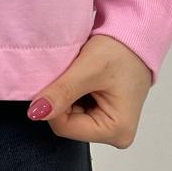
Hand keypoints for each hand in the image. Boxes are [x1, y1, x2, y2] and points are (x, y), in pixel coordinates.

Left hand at [26, 34, 153, 147]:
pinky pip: (76, 109)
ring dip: (66, 94)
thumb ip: (62, 92)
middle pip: (66, 123)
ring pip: (69, 116)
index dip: (53, 104)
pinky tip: (81, 78)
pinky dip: (72, 93)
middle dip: (62, 98)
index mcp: (116, 130)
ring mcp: (110, 125)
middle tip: (72, 74)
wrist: (135, 36)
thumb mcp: (88, 69)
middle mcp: (115, 134)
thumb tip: (36, 112)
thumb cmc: (120, 51)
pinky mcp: (104, 115)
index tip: (58, 79)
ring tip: (79, 74)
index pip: (64, 127)